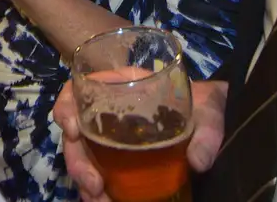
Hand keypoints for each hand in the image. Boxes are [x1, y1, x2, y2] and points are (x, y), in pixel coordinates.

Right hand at [56, 78, 229, 200]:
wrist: (207, 122)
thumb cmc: (203, 104)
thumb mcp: (210, 108)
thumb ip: (208, 130)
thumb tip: (199, 161)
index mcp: (123, 86)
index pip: (80, 89)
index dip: (67, 107)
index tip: (73, 130)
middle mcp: (110, 110)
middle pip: (76, 130)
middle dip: (77, 160)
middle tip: (93, 186)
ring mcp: (111, 136)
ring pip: (83, 156)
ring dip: (84, 179)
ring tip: (97, 200)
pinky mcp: (118, 160)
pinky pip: (97, 171)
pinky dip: (95, 189)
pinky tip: (105, 201)